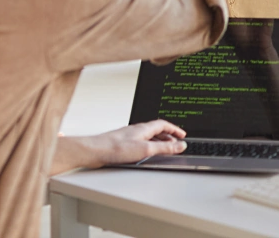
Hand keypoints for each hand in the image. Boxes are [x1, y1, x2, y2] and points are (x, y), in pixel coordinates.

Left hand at [50, 120, 187, 173]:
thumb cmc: (116, 148)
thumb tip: (180, 145)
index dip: (174, 129)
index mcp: (144, 128)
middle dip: (168, 135)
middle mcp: (137, 130)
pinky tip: (145, 153)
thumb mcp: (145, 149)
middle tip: (176, 143)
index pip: (163, 124)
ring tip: (164, 148)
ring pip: (148, 135)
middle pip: (156, 129)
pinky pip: (141, 141)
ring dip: (159, 140)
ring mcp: (129, 136)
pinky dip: (149, 145)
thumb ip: (164, 148)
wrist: (96, 151)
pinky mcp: (123, 144)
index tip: (182, 135)